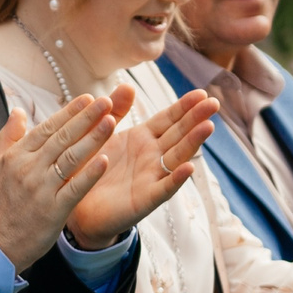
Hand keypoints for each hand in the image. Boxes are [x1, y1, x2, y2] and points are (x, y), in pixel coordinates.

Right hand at [0, 95, 115, 269]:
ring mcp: (41, 189)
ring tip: (111, 121)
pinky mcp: (53, 210)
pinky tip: (105, 160)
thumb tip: (17, 111)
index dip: (68, 112)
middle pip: (62, 138)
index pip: (47, 128)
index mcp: (16, 156)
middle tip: (105, 101)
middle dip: (86, 117)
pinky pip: (74, 188)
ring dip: (93, 138)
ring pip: (71, 158)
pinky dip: (90, 174)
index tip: (87, 99)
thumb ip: (8, 137)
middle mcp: (28, 168)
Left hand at [65, 89, 216, 249]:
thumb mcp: (102, 136)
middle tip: (214, 103)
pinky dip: (176, 178)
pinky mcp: (145, 199)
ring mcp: (152, 177)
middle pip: (178, 134)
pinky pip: (163, 188)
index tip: (202, 93)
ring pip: (176, 157)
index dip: (184, 106)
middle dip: (196, 119)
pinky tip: (188, 168)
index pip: (168, 119)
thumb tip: (127, 85)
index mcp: (143, 138)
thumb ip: (115, 111)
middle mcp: (153, 156)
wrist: (78, 208)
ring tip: (208, 127)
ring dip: (192, 143)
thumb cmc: (93, 169)